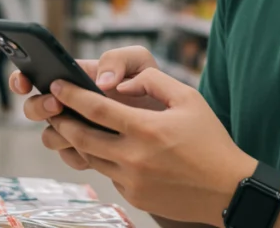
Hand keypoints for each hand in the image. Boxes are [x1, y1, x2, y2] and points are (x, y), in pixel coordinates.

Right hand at [9, 46, 165, 169]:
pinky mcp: (87, 153)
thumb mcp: (139, 61)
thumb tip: (101, 83)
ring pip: (50, 136)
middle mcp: (68, 105)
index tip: (24, 82)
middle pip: (34, 108)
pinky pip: (72, 157)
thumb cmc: (150, 85)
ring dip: (60, 133)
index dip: (21, 78)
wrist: (170, 122)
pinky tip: (98, 149)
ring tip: (82, 129)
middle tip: (56, 105)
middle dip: (39, 107)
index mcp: (74, 78)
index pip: (35, 75)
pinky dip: (80, 154)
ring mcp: (75, 130)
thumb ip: (119, 59)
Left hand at [48, 69, 254, 226]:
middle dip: (62, 120)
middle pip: (81, 136)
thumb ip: (154, 82)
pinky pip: (108, 174)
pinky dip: (103, 160)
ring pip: (90, 158)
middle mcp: (134, 157)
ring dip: (78, 141)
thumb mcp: (189, 99)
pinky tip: (108, 149)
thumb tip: (124, 84)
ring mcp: (132, 181)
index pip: (96, 109)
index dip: (71, 95)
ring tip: (72, 127)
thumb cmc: (211, 140)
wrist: (228, 189)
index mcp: (146, 129)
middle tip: (51, 109)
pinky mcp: (134, 197)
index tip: (56, 85)